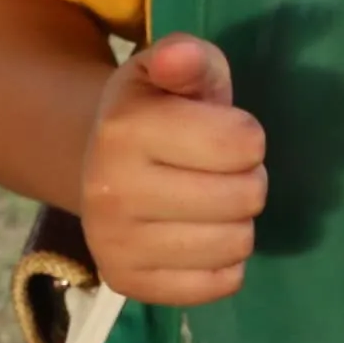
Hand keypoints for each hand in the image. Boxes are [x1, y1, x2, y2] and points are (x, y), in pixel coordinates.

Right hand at [79, 34, 267, 305]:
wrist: (96, 162)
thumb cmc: (155, 109)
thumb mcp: (172, 71)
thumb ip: (187, 57)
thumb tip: (179, 57)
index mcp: (125, 128)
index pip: (241, 143)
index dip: (246, 135)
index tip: (223, 131)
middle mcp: (110, 190)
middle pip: (245, 197)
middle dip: (247, 178)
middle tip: (219, 171)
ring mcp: (114, 243)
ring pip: (236, 245)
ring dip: (237, 221)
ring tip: (210, 201)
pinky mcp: (128, 283)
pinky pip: (220, 285)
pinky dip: (224, 262)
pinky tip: (199, 235)